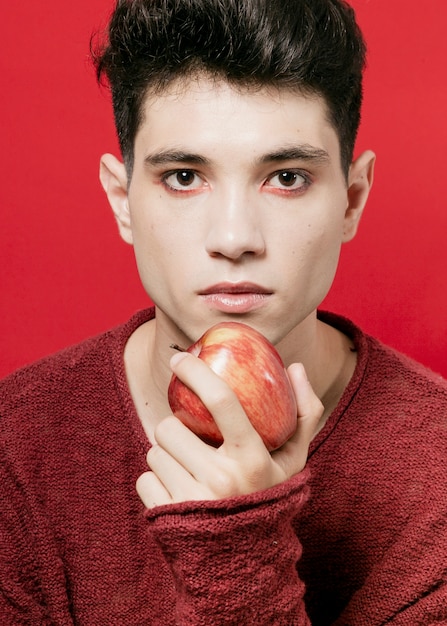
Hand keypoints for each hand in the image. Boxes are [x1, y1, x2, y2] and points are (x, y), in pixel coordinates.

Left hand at [136, 352, 322, 507]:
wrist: (245, 563)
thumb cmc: (269, 496)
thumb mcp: (293, 459)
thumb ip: (304, 412)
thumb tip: (297, 367)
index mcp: (253, 458)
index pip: (222, 400)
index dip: (197, 372)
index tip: (180, 358)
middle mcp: (223, 479)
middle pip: (172, 427)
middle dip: (176, 430)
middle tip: (193, 443)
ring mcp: (192, 499)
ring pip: (154, 452)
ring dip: (167, 455)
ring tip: (190, 470)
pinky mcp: (166, 515)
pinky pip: (144, 478)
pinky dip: (157, 480)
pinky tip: (179, 491)